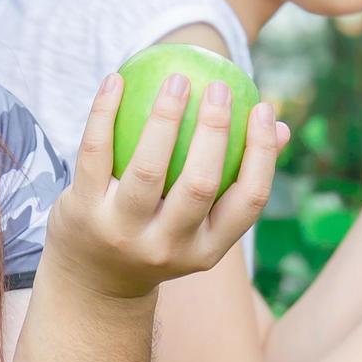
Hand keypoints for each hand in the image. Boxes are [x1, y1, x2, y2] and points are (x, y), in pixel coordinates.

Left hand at [44, 68, 286, 301]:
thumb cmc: (160, 234)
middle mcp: (167, 247)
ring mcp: (122, 233)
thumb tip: (279, 127)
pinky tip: (116, 79)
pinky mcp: (83, 213)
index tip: (263, 107)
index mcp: (207, 250)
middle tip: (220, 86)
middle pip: (200, 184)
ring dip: (165, 117)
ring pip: (148, 168)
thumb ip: (235, 179)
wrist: (92, 282)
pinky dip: (104, 112)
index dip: (262, 153)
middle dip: (216, 130)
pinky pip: (95, 153)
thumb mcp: (200, 224)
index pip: (248, 201)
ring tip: (177, 80)